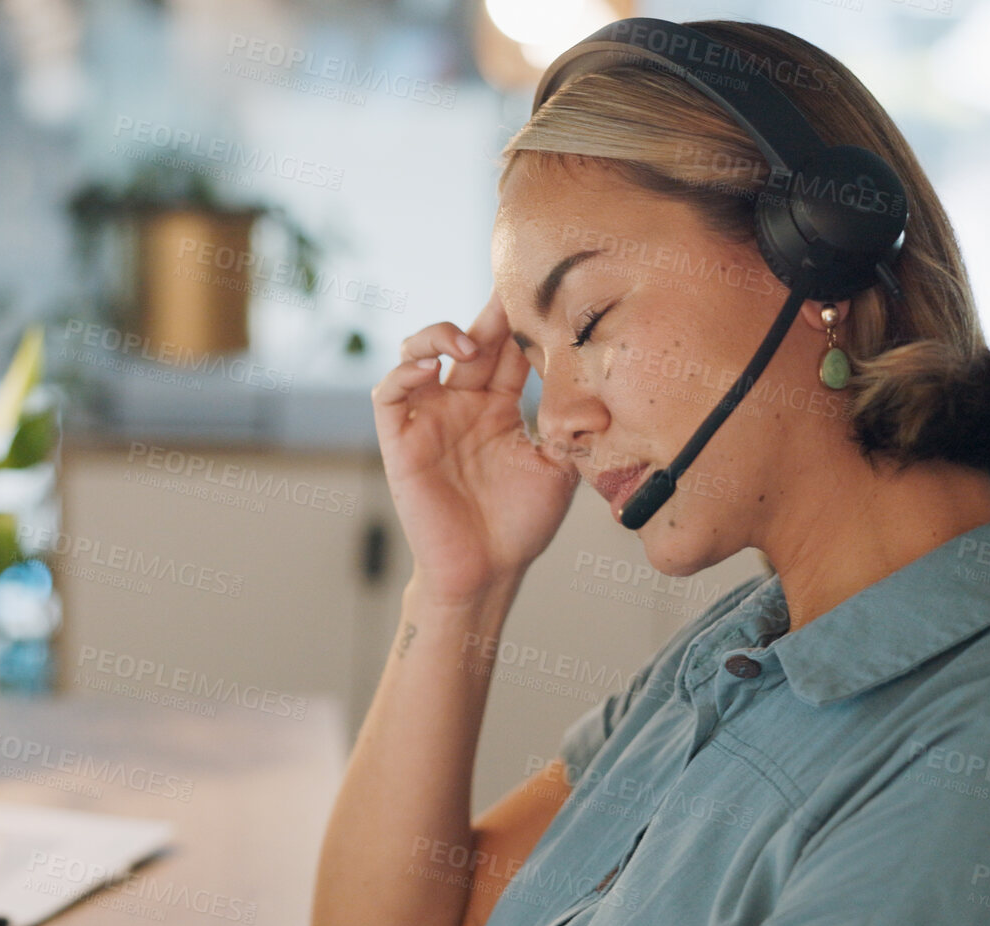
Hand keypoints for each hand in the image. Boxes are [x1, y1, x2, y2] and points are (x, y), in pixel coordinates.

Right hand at [371, 293, 579, 602]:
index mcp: (498, 408)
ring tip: (468, 340)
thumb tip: (600, 385)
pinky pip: (390, 394)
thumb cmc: (521, 525)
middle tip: (508, 288)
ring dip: (439, 335)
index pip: (507, 350)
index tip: (540, 290)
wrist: (486, 572)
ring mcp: (428, 419)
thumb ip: (571, 425)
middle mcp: (461, 405)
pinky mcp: (400, 441)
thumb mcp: (560, 467)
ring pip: (418, 353)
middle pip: (469, 341)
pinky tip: (430, 367)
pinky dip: (404, 372)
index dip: (518, 320)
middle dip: (488, 312)